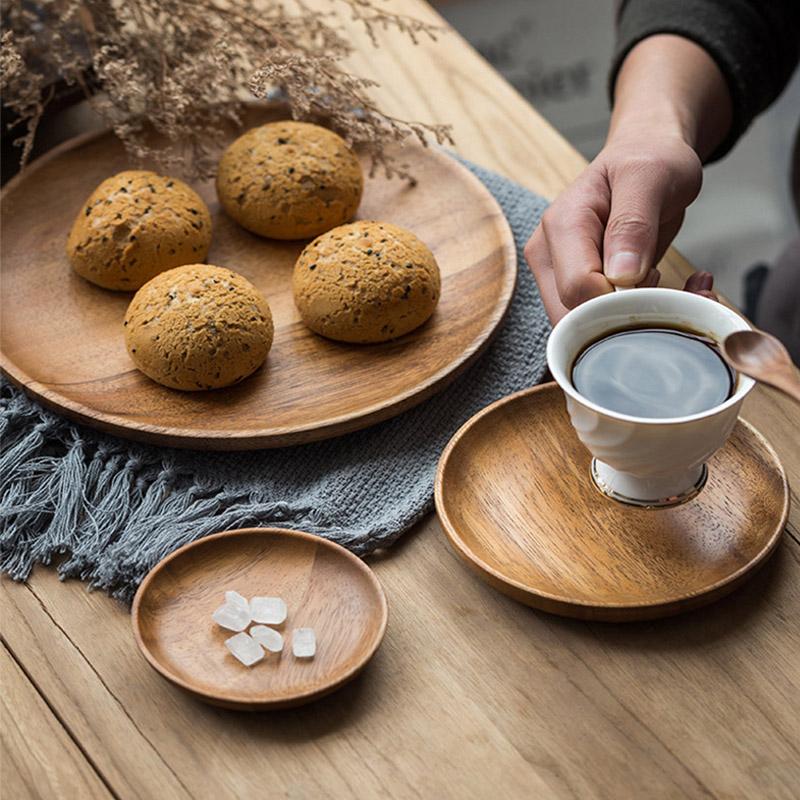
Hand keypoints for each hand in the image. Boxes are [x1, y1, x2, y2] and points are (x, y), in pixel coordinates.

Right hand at [524, 131, 709, 322]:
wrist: (646, 155)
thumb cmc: (648, 158)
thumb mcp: (650, 176)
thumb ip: (633, 222)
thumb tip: (621, 275)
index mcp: (561, 227)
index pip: (578, 289)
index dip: (621, 299)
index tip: (659, 281)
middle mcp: (550, 257)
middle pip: (574, 319)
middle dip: (627, 318)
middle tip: (678, 295)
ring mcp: (560, 277)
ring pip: (586, 329)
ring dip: (637, 322)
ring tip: (680, 291)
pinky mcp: (578, 290)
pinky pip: (599, 323)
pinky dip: (638, 318)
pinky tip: (669, 294)